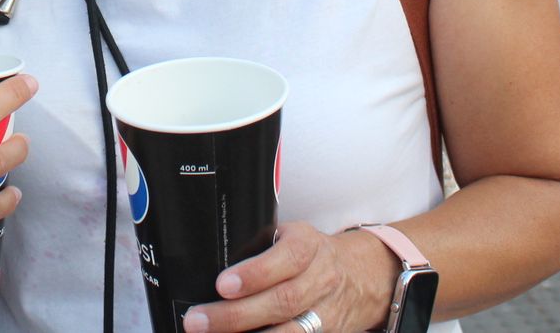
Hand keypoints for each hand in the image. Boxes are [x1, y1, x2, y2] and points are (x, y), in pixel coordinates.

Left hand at [181, 223, 391, 332]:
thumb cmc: (311, 254)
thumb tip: (210, 260)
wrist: (361, 276)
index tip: (222, 284)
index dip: (254, 274)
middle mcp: (321, 279)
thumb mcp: (290, 236)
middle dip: (236, 315)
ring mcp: (327, 312)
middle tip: (198, 320)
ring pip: (292, 332)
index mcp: (308, 246)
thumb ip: (260, 246)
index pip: (286, 258)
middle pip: (282, 301)